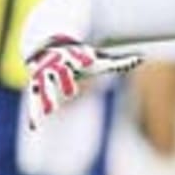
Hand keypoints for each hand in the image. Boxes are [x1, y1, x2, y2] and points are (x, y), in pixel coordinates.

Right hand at [26, 37, 141, 128]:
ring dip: (47, 98)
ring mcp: (44, 76)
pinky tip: (34, 127)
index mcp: (72, 57)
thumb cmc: (79, 58)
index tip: (89, 58)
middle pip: (60, 72)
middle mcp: (56, 65)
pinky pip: (34, 101)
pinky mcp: (35, 86)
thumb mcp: (99, 60)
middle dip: (64, 79)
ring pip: (44, 87)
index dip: (83, 57)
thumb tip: (141, 57)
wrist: (49, 47)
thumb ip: (119, 62)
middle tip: (71, 91)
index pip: (78, 56)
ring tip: (50, 110)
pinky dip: (34, 113)